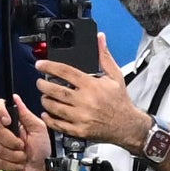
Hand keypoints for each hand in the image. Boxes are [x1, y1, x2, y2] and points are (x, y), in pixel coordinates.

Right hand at [0, 90, 47, 170]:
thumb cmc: (40, 148)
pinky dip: (9, 165)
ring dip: (14, 156)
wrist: (40, 168)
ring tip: (22, 157)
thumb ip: (26, 114)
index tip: (7, 121)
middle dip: (14, 143)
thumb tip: (15, 97)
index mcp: (9, 119)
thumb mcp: (38, 129)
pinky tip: (16, 165)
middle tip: (23, 147)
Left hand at [24, 47, 141, 147]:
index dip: (49, 66)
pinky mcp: (80, 130)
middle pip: (56, 90)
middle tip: (41, 82)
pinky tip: (47, 113)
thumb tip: (100, 39)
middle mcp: (85, 101)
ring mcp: (82, 117)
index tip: (40, 65)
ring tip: (45, 96)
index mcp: (92, 86)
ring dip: (45, 100)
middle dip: (43, 84)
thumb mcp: (115, 76)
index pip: (65, 71)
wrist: (129, 126)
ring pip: (55, 107)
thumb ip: (104, 57)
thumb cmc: (121, 102)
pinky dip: (50, 119)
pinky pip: (59, 125)